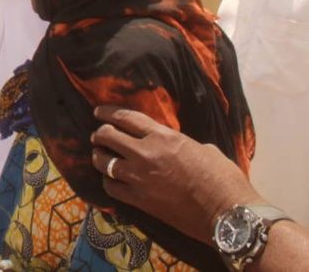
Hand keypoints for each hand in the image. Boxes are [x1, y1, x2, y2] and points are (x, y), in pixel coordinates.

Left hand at [89, 105, 261, 243]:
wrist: (228, 214)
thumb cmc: (224, 179)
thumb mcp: (203, 149)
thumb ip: (181, 143)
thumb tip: (173, 145)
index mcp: (164, 136)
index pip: (126, 118)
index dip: (108, 113)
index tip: (98, 112)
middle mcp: (146, 153)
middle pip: (108, 136)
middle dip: (100, 134)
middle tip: (98, 136)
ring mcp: (139, 177)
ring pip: (103, 161)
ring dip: (99, 157)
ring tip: (100, 156)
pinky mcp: (139, 200)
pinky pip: (110, 187)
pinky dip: (107, 181)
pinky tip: (110, 180)